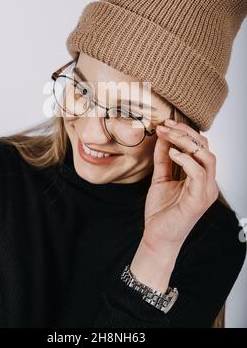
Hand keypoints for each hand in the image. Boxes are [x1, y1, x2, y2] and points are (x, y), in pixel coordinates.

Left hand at [142, 119, 218, 253]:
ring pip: (207, 156)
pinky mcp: (199, 199)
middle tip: (165, 126)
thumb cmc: (161, 212)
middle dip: (185, 132)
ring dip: (186, 142)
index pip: (200, 147)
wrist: (157, 238)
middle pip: (205, 147)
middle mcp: (207, 182)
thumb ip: (162, 160)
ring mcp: (205, 191)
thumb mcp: (160, 179)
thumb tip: (162, 138)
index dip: (184, 132)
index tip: (164, 124)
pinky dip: (186, 159)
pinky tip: (171, 153)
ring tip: (168, 136)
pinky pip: (199, 173)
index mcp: (200, 177)